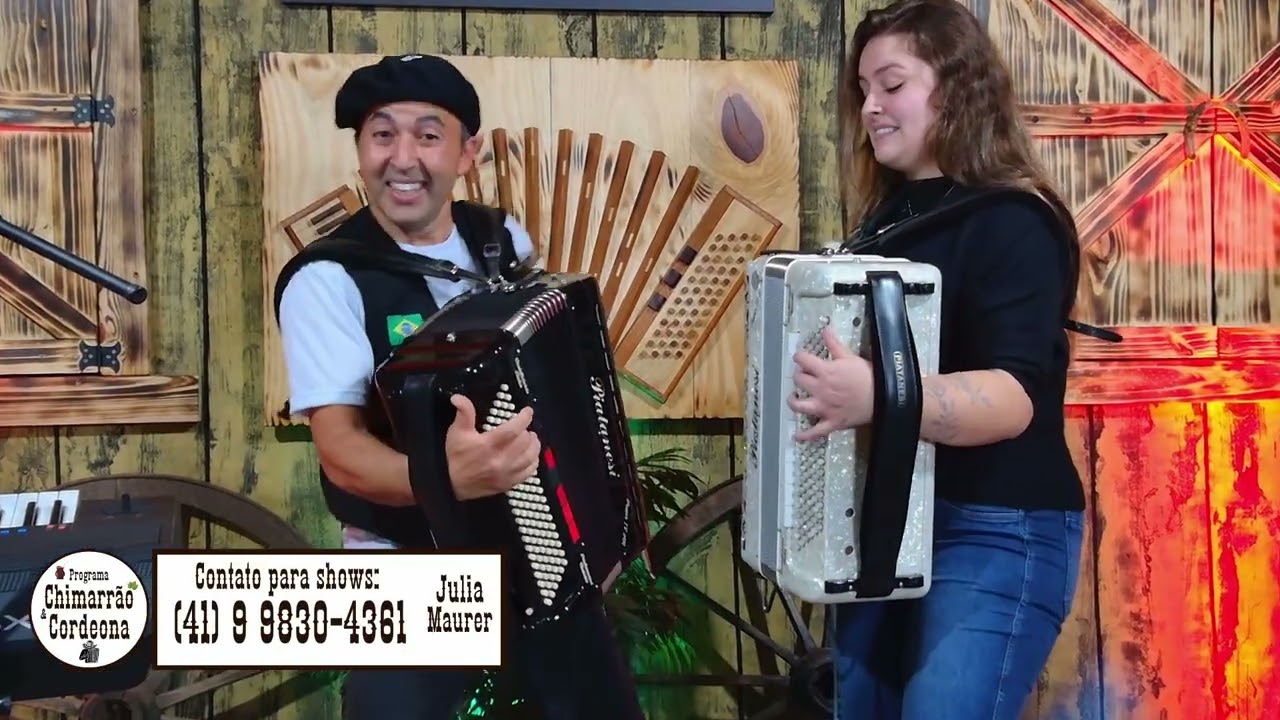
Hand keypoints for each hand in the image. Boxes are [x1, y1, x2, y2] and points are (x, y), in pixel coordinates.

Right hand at [444, 394, 540, 499]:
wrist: (450, 485)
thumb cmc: (456, 457)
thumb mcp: (457, 432)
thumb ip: (463, 413)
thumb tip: (458, 397)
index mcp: (488, 445)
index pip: (514, 429)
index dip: (524, 418)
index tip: (528, 411)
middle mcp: (499, 460)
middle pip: (524, 442)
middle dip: (527, 431)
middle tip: (525, 427)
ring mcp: (505, 474)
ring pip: (530, 457)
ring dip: (533, 446)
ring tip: (531, 439)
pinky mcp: (508, 484)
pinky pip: (528, 472)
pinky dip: (533, 462)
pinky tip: (531, 456)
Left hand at [788, 325, 873, 440]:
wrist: (883, 397)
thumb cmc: (868, 377)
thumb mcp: (850, 356)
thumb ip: (834, 344)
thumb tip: (825, 329)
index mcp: (824, 371)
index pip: (802, 360)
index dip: (799, 357)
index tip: (800, 357)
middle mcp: (820, 389)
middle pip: (799, 380)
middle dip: (799, 375)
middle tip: (803, 375)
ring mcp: (824, 407)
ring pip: (799, 406)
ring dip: (794, 401)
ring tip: (794, 398)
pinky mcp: (831, 422)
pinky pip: (815, 432)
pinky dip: (805, 435)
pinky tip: (797, 436)